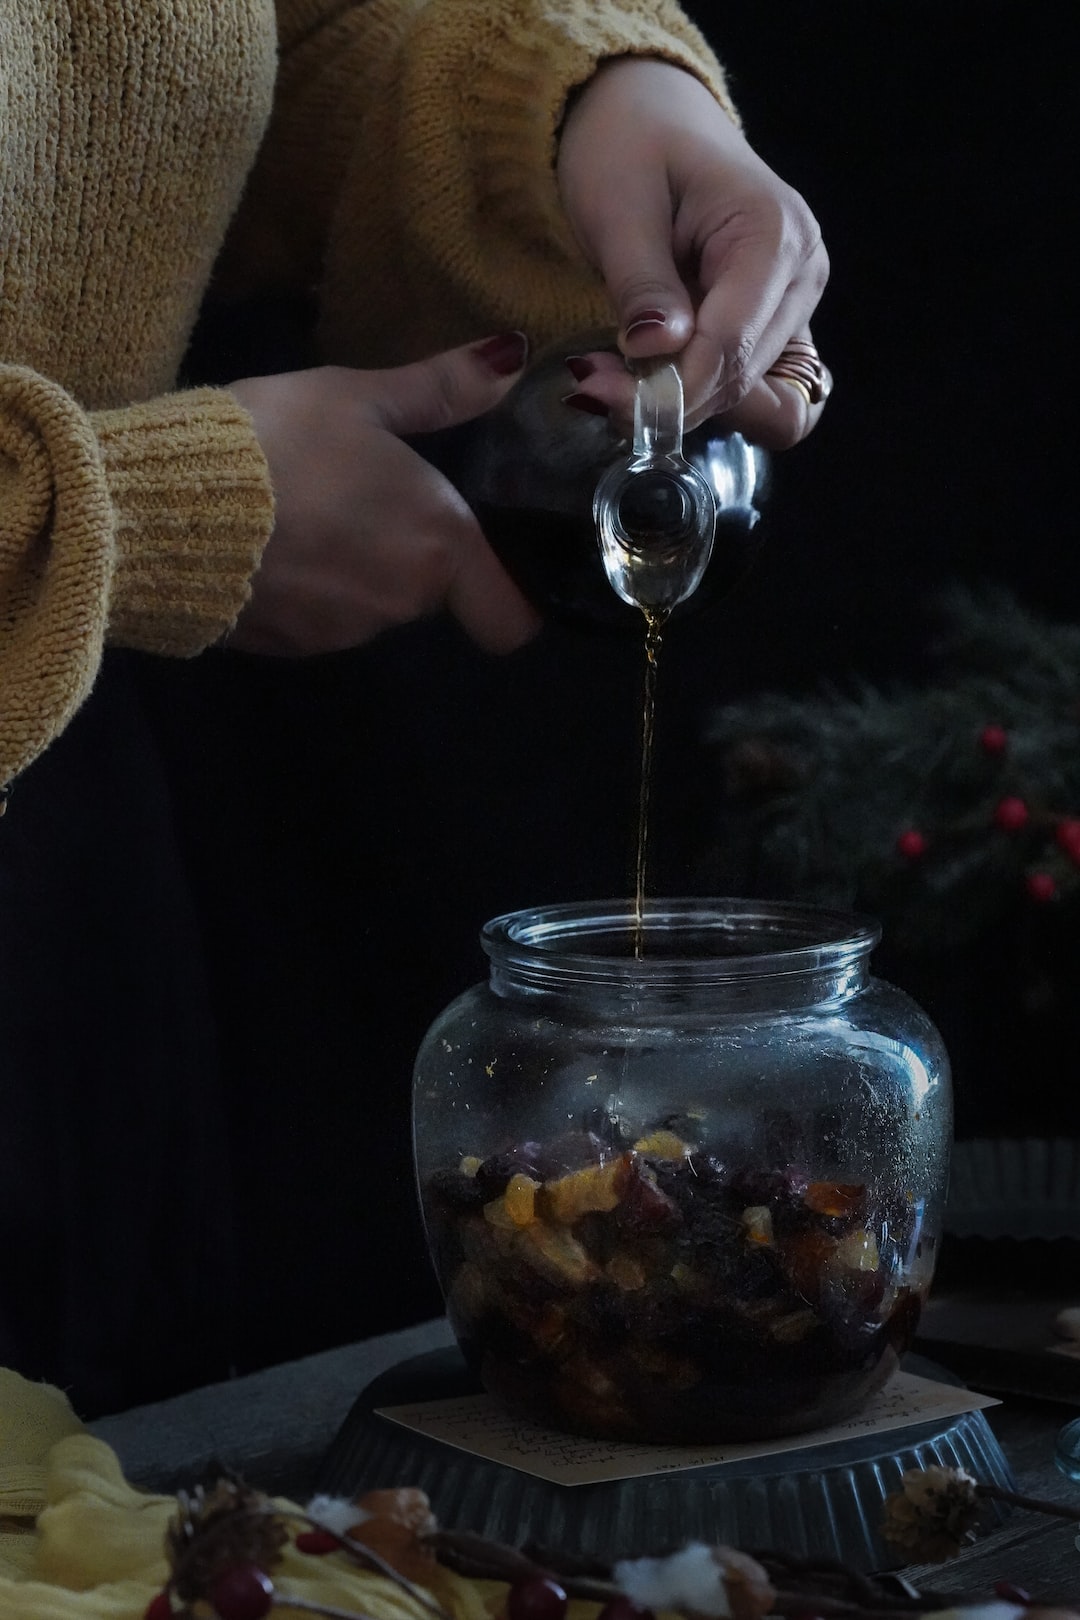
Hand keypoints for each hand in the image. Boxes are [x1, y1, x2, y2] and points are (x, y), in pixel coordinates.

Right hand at [227, 335, 541, 655]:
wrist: (163, 506)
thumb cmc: (278, 441)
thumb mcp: (356, 397)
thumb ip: (440, 389)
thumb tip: (512, 358)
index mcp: (438, 544)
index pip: (509, 619)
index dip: (506, 596)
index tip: (482, 563)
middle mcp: (402, 602)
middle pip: (430, 593)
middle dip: (406, 553)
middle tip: (359, 498)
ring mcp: (343, 633)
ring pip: (372, 606)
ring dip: (353, 570)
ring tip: (303, 514)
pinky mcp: (288, 649)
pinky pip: (316, 621)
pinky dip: (304, 592)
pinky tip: (268, 547)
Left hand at [556, 57, 829, 445]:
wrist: (647, 117)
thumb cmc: (629, 144)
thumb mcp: (618, 205)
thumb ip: (641, 283)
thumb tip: (656, 351)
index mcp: (774, 234)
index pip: (729, 346)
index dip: (667, 388)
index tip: (596, 395)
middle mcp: (801, 274)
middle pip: (742, 379)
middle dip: (669, 400)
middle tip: (591, 388)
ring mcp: (795, 303)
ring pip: (750, 395)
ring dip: (683, 404)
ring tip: (616, 380)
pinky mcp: (776, 325)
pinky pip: (752, 388)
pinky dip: (703, 396)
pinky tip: (654, 379)